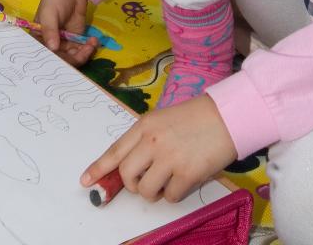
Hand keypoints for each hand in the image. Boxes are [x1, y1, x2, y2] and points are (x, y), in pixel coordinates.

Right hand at [35, 0, 96, 66]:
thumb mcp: (49, 12)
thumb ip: (50, 30)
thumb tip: (53, 48)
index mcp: (39, 39)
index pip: (44, 56)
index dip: (53, 63)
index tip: (65, 65)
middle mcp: (50, 44)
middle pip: (59, 60)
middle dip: (72, 60)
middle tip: (83, 53)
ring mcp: (64, 42)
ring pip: (72, 58)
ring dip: (83, 55)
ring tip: (91, 44)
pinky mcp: (76, 40)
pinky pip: (81, 51)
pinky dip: (88, 49)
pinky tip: (93, 42)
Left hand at [81, 94, 236, 203]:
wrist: (227, 116)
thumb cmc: (195, 117)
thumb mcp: (163, 120)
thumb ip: (146, 139)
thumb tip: (132, 166)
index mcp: (145, 125)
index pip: (115, 150)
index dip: (99, 168)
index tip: (85, 180)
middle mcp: (152, 141)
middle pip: (126, 175)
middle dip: (132, 185)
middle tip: (145, 183)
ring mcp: (169, 158)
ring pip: (146, 190)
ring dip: (154, 192)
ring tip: (167, 181)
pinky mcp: (186, 174)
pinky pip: (170, 197)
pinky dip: (174, 194)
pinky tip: (184, 180)